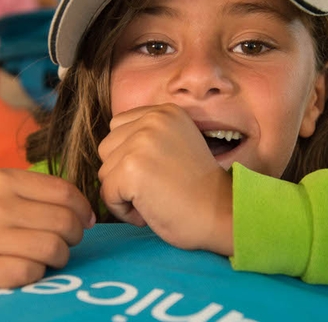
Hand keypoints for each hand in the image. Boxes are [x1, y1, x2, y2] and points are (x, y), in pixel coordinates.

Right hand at [0, 169, 94, 288]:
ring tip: (48, 256)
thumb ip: (27, 190)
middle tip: (68, 240)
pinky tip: (26, 269)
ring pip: (54, 248)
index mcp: (3, 179)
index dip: (83, 209)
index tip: (85, 220)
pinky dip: (36, 274)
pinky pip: (30, 273)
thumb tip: (77, 209)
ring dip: (59, 256)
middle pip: (65, 222)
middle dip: (75, 234)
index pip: (64, 192)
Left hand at [97, 104, 233, 255]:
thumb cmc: (199, 190)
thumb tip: (111, 149)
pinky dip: (123, 212)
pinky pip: (107, 195)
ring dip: (123, 193)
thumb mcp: (175, 145)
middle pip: (107, 149)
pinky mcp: (132, 169)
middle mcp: (152, 119)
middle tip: (156, 189)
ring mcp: (141, 142)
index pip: (118, 128)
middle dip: (123, 174)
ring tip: (155, 199)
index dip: (129, 157)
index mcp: (164, 112)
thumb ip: (148, 137)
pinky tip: (149, 212)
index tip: (158, 174)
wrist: (222, 214)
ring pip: (105, 172)